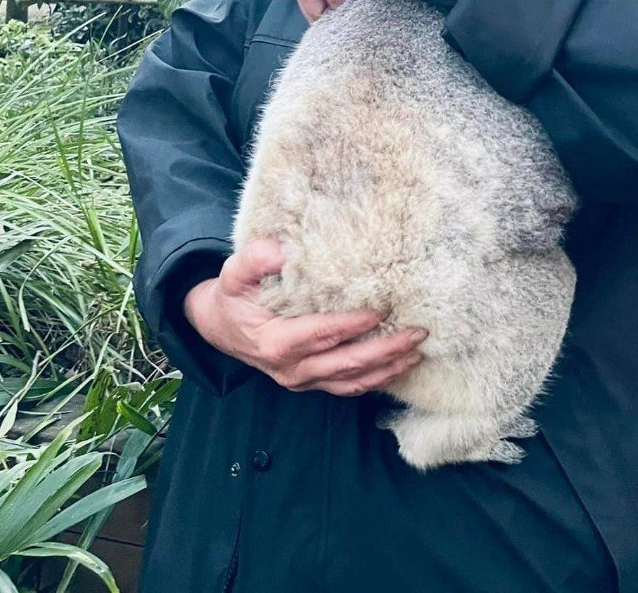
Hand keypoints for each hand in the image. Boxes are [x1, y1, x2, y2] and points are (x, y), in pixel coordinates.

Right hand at [183, 238, 426, 396]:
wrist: (219, 328)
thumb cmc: (233, 298)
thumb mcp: (234, 273)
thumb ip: (256, 259)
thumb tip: (284, 251)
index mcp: (277, 342)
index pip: (323, 333)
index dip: (354, 325)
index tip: (383, 310)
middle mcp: (293, 368)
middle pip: (347, 363)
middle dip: (387, 349)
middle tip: (418, 333)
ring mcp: (303, 380)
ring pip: (352, 381)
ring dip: (388, 368)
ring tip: (418, 351)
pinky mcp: (311, 383)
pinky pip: (348, 387)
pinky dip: (376, 379)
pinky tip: (398, 366)